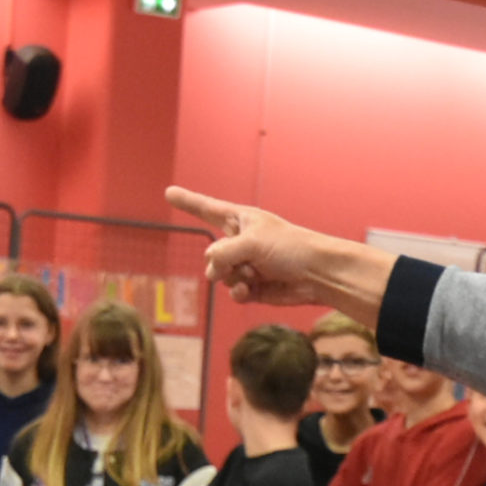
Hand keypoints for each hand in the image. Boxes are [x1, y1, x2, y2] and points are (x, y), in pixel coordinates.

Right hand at [166, 185, 394, 321]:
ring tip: (253, 275)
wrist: (317, 274)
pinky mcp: (253, 286)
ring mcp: (246, 264)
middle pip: (212, 255)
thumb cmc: (291, 248)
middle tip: (241, 263)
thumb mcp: (252, 242)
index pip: (207, 209)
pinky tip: (250, 290)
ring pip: (220, 276)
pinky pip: (232, 291)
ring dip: (233, 278)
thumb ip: (224, 252)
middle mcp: (241, 241)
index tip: (169, 192)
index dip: (187, 201)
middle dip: (221, 263)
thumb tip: (210, 266)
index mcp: (241, 220)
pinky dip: (238, 292)